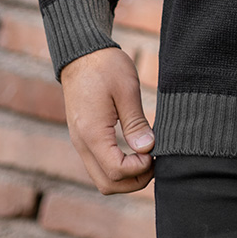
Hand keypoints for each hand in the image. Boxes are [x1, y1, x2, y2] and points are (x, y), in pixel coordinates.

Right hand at [60, 46, 154, 194]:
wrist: (81, 53)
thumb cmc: (105, 67)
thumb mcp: (126, 90)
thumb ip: (136, 122)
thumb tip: (147, 149)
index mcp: (92, 133)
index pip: (116, 171)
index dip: (140, 169)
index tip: (155, 153)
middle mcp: (82, 144)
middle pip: (107, 184)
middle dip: (134, 181)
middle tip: (155, 161)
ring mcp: (80, 142)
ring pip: (101, 178)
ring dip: (126, 176)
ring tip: (147, 157)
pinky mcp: (83, 138)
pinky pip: (99, 164)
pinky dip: (117, 167)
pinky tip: (135, 151)